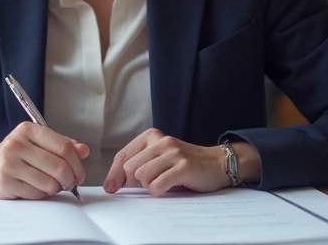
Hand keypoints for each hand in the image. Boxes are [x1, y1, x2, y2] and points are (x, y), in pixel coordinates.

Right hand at [0, 122, 88, 199]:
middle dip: (70, 180)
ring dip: (55, 189)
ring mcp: (9, 163)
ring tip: (48, 185)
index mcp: (28, 130)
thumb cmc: (15, 156)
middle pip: (59, 167)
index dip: (77, 164)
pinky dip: (41, 195)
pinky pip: (37, 194)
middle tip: (69, 184)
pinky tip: (34, 189)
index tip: (80, 174)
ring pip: (50, 183)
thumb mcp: (36, 143)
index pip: (64, 146)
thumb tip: (84, 150)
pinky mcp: (5, 182)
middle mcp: (17, 144)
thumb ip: (61, 145)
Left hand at [102, 128, 229, 196]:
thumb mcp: (159, 158)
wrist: (217, 163)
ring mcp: (173, 153)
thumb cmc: (184, 164)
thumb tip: (113, 183)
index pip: (123, 156)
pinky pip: (158, 185)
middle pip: (130, 169)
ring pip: (142, 176)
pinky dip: (159, 191)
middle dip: (136, 183)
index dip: (114, 174)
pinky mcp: (184, 166)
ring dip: (149, 187)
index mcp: (152, 136)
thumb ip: (139, 164)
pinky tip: (169, 188)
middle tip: (150, 184)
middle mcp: (161, 141)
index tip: (111, 187)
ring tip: (163, 183)